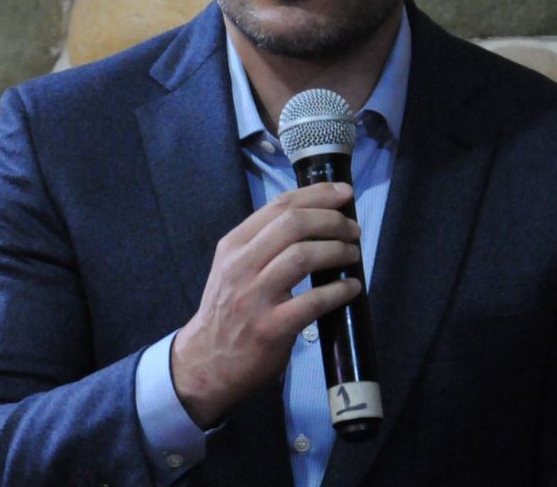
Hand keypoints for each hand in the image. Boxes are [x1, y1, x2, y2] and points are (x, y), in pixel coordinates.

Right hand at [170, 181, 362, 428]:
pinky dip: (339, 290)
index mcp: (234, 245)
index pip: (279, 206)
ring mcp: (254, 297)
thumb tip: (314, 221)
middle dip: (331, 220)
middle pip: (293, 224)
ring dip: (337, 250)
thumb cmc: (227, 312)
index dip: (317, 194)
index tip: (343, 193)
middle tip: (353, 229)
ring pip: (303, 256)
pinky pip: (313, 301)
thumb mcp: (233, 268)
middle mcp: (241, 265)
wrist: (204, 364)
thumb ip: (264, 244)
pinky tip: (351, 287)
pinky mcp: (271, 328)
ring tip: (353, 254)